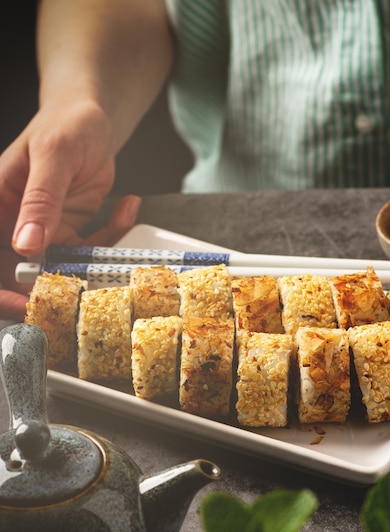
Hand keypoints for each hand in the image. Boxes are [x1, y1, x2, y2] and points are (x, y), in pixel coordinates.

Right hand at [0, 100, 139, 319]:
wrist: (93, 118)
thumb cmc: (66, 124)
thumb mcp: (54, 156)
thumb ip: (40, 200)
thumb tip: (26, 245)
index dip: (2, 289)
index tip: (24, 305)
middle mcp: (16, 222)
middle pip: (23, 271)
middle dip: (57, 284)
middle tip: (91, 282)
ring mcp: (45, 230)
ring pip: (65, 264)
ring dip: (99, 254)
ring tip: (122, 219)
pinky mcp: (71, 231)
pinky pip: (90, 249)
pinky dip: (114, 235)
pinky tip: (128, 205)